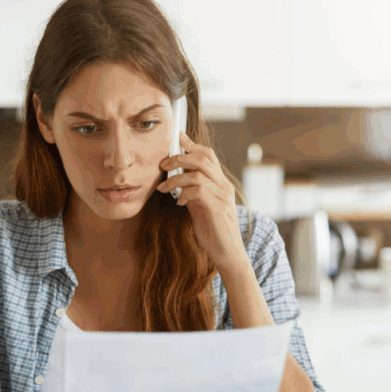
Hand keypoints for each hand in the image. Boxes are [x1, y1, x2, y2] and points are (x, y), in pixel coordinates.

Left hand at [157, 131, 249, 274]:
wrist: (227, 254)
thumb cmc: (213, 231)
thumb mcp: (200, 207)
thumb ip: (192, 191)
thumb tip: (177, 179)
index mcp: (220, 183)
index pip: (208, 155)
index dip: (191, 144)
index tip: (176, 136)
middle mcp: (224, 186)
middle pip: (203, 157)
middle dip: (179, 157)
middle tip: (163, 166)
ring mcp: (223, 197)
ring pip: (198, 173)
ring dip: (176, 178)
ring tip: (164, 188)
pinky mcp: (218, 209)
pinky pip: (198, 191)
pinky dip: (184, 193)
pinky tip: (179, 202)